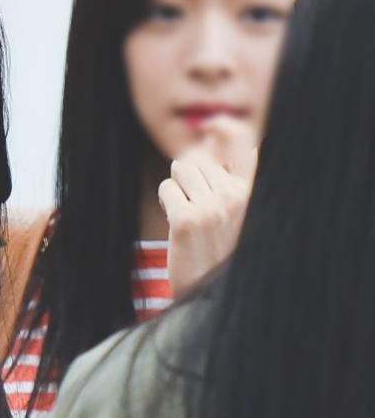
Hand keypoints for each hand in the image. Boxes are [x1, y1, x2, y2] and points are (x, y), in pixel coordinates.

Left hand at [159, 115, 257, 298]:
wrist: (208, 292)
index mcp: (251, 192)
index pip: (243, 142)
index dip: (226, 127)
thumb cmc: (218, 248)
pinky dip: (167, 201)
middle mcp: (235, 197)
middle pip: (199, 157)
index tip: (213, 125)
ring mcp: (212, 208)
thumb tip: (211, 130)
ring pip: (181, 169)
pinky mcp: (187, 220)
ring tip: (188, 214)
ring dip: (177, 188)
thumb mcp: (234, 210)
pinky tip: (177, 222)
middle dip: (190, 176)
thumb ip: (227, 173)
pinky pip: (167, 188)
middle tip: (197, 206)